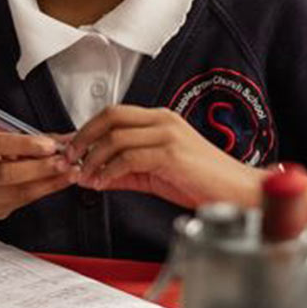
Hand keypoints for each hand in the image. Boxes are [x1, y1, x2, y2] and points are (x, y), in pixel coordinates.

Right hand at [0, 130, 74, 227]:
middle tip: (64, 161)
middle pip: (6, 173)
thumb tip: (64, 139)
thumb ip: (27, 139)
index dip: (23, 145)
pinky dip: (45, 190)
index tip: (48, 145)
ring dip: (49, 181)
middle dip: (39, 168)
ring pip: (18, 191)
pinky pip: (23, 201)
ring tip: (71, 172)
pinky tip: (60, 182)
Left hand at [67, 106, 262, 210]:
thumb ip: (125, 171)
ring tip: (82, 176)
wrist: (238, 193)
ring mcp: (168, 134)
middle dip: (83, 137)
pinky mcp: (171, 153)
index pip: (114, 114)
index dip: (86, 129)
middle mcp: (163, 120)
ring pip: (115, 137)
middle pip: (110, 116)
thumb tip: (94, 174)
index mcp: (160, 120)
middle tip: (68, 158)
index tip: (69, 148)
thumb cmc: (203, 183)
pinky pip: (128, 157)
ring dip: (92, 158)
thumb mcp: (156, 174)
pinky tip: (101, 183)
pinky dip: (109, 171)